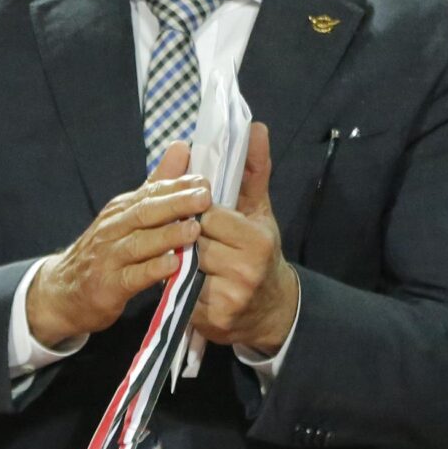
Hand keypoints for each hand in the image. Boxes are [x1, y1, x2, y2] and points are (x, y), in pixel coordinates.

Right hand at [26, 144, 209, 344]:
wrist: (65, 291)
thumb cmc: (106, 251)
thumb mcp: (127, 216)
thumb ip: (156, 185)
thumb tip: (181, 147)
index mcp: (120, 210)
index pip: (150, 192)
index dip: (177, 186)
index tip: (204, 181)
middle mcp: (112, 229)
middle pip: (144, 212)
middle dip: (176, 204)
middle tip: (204, 198)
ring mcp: (108, 257)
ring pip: (139, 243)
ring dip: (167, 236)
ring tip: (194, 230)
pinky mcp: (106, 286)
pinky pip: (132, 276)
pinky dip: (152, 270)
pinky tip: (173, 265)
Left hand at [191, 122, 296, 355]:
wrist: (270, 311)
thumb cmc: (259, 252)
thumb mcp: (259, 211)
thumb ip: (253, 171)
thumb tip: (255, 128)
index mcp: (256, 240)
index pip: (207, 215)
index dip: (197, 214)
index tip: (197, 215)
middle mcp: (246, 270)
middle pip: (193, 240)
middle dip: (186, 237)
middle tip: (186, 237)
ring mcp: (229, 298)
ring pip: (183, 266)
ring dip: (177, 260)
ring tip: (182, 257)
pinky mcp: (213, 320)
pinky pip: (180, 294)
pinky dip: (178, 286)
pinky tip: (184, 282)